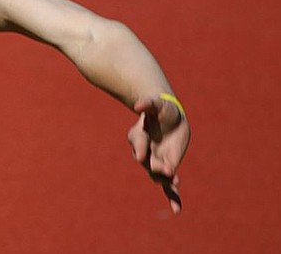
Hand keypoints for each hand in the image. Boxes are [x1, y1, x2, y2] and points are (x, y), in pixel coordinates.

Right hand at [127, 95, 190, 212]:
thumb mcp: (156, 104)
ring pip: (158, 174)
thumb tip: (139, 105)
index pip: (138, 142)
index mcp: (138, 135)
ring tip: (174, 182)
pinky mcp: (168, 168)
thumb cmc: (160, 109)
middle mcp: (145, 151)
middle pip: (147, 162)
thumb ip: (148, 104)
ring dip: (165, 179)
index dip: (140, 149)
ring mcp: (156, 161)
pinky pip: (168, 185)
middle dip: (155, 166)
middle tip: (166, 170)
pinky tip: (177, 210)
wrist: (169, 118)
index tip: (141, 156)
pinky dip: (172, 197)